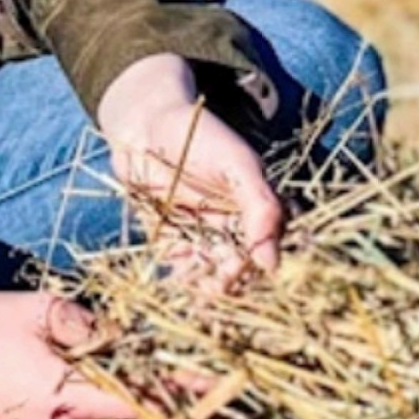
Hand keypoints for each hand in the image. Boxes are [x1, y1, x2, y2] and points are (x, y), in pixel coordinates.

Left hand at [96, 54, 284, 293]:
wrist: (146, 124)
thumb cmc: (201, 135)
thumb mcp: (238, 165)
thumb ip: (261, 206)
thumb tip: (272, 264)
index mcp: (257, 211)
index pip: (267, 250)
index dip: (257, 267)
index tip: (240, 274)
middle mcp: (235, 229)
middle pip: (240, 270)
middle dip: (230, 284)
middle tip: (215, 289)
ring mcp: (205, 237)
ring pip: (213, 277)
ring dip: (207, 290)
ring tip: (196, 294)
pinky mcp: (174, 242)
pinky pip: (182, 271)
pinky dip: (182, 282)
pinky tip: (176, 285)